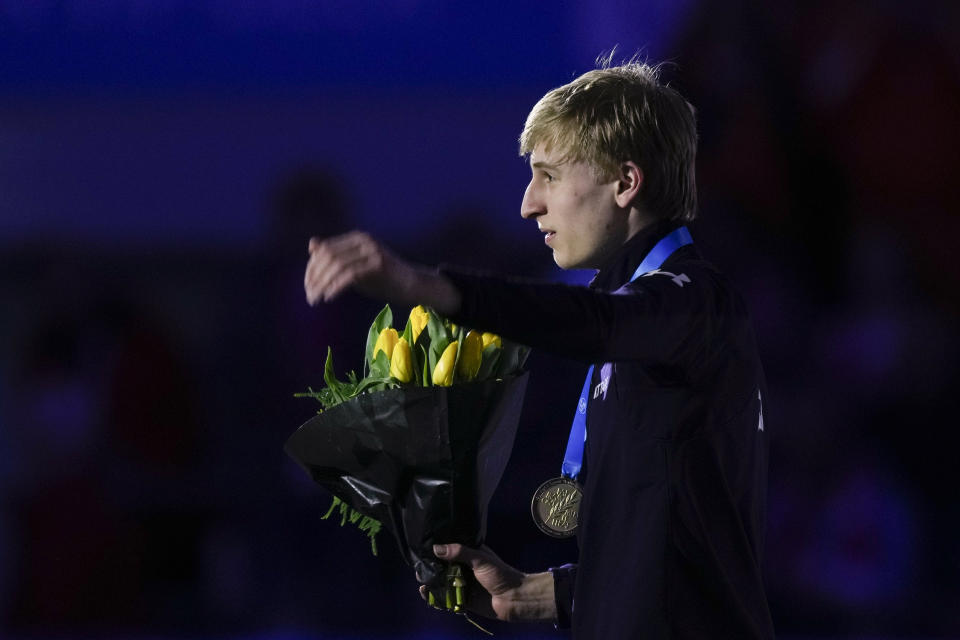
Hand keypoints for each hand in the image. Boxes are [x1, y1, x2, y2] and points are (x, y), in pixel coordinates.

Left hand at [304, 231, 461, 312]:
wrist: (412, 285)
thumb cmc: (383, 278)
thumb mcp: (355, 267)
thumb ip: (335, 257)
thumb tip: (312, 245)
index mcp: (355, 238)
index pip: (324, 250)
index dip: (311, 269)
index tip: (307, 288)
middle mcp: (363, 240)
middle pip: (328, 257)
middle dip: (314, 278)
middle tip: (309, 297)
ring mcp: (371, 250)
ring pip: (337, 265)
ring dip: (322, 284)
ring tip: (316, 300)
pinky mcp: (378, 263)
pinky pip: (350, 275)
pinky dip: (336, 287)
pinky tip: (330, 298)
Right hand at [419, 543, 555, 621]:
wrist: (514, 599)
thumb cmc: (500, 574)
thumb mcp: (480, 559)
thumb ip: (459, 552)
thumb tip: (436, 548)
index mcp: (470, 556)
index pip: (450, 551)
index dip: (437, 551)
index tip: (422, 550)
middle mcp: (465, 570)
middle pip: (444, 569)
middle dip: (431, 569)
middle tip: (418, 567)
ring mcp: (464, 586)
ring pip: (443, 584)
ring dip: (432, 583)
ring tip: (421, 580)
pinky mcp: (464, 601)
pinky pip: (447, 599)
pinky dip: (436, 597)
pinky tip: (426, 593)